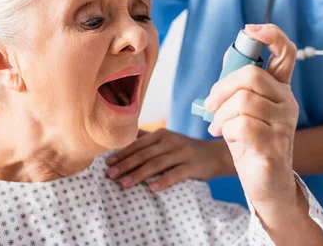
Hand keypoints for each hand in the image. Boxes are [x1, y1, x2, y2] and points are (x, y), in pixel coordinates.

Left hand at [105, 129, 233, 190]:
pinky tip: (152, 189)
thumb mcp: (168, 140)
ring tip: (124, 184)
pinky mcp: (192, 166)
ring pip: (156, 164)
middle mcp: (170, 141)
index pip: (138, 144)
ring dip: (138, 174)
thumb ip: (148, 139)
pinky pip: (175, 174)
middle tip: (110, 175)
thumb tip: (126, 138)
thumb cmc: (187, 149)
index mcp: (162, 134)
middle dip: (125, 165)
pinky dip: (163, 181)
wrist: (216, 154)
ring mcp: (182, 153)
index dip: (122, 154)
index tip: (107, 164)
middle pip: (144, 154)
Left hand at [206, 24, 299, 219]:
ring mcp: (284, 124)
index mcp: (280, 89)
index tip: (249, 30)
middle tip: (211, 105)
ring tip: (218, 127)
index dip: (270, 35)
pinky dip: (226, 131)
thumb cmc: (251, 142)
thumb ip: (239, 84)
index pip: (286, 53)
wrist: (265, 182)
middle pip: (251, 75)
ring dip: (222, 114)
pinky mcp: (274, 145)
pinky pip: (241, 125)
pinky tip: (228, 139)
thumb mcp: (243, 109)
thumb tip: (232, 52)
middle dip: (222, 88)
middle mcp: (287, 102)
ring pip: (243, 101)